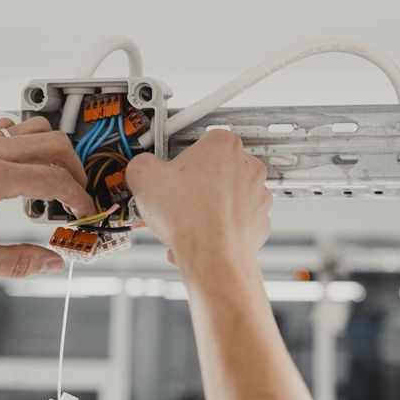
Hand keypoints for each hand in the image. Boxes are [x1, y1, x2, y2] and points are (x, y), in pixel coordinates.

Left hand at [0, 117, 95, 279]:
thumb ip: (16, 263)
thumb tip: (52, 261)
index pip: (54, 177)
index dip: (78, 198)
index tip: (85, 214)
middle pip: (53, 143)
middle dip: (75, 170)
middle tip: (79, 199)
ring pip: (33, 129)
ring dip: (54, 152)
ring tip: (58, 184)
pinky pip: (8, 132)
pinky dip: (28, 145)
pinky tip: (26, 172)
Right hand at [126, 130, 271, 266]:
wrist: (212, 259)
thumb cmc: (189, 219)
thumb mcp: (144, 177)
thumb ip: (141, 163)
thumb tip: (140, 167)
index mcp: (224, 145)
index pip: (197, 140)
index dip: (176, 156)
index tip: (166, 167)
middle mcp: (248, 167)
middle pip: (212, 169)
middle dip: (191, 183)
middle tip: (171, 196)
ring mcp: (258, 196)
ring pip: (222, 196)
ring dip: (202, 207)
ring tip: (182, 221)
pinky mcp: (258, 223)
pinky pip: (231, 221)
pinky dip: (215, 228)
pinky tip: (196, 236)